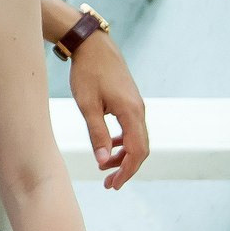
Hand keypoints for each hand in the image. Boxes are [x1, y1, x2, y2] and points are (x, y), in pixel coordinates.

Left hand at [65, 31, 147, 189]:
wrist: (93, 45)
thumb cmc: (87, 73)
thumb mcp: (88, 106)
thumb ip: (97, 134)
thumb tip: (104, 161)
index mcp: (131, 112)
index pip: (137, 151)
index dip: (127, 172)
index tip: (113, 185)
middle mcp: (139, 110)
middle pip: (141, 148)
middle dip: (126, 168)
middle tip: (109, 184)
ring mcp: (137, 105)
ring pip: (138, 139)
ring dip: (124, 156)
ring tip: (105, 168)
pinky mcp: (131, 102)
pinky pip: (133, 128)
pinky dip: (124, 141)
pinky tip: (110, 146)